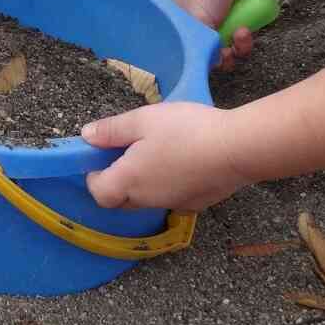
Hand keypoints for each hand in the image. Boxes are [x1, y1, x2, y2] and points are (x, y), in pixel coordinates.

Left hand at [83, 101, 247, 212]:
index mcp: (130, 180)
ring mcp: (174, 204)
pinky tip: (182, 161)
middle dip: (116, 180)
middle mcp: (149, 199)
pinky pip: (171, 198)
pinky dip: (167, 184)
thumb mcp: (143, 120)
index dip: (94, 177)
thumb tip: (86, 136)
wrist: (237, 149)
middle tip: (125, 151)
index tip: (99, 156)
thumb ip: (112, 130)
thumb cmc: (185, 130)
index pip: (99, 193)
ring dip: (142, 182)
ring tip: (156, 150)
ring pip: (147, 199)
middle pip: (121, 200)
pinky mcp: (196, 204)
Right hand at [177, 0, 262, 69]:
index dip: (203, 60)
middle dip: (225, 57)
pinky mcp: (243, 23)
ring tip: (241, 33)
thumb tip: (207, 63)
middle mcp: (205, 29)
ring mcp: (225, 27)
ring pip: (234, 53)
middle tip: (227, 51)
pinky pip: (247, 43)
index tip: (210, 58)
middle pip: (216, 58)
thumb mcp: (194, 19)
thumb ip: (198, 45)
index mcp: (187, 28)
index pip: (193, 54)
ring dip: (239, 47)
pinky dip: (248, 40)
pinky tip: (247, 29)